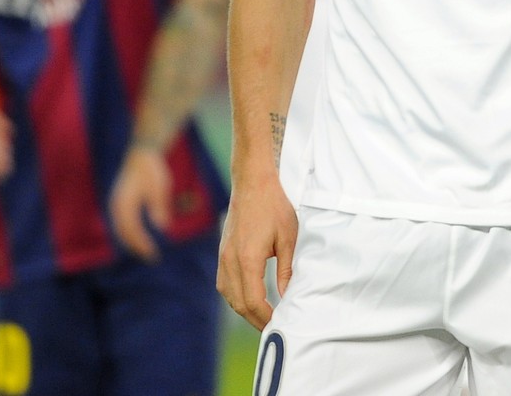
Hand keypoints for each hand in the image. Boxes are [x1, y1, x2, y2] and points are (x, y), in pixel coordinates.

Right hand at [109, 144, 171, 260]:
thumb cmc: (152, 170)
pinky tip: (140, 239)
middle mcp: (116, 205)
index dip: (141, 243)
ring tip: (146, 251)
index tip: (152, 253)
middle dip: (136, 246)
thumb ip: (159, 206)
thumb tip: (163, 226)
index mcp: (125, 202)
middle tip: (151, 257)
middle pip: (124, 232)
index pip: (132, 229)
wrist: (141, 154)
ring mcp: (116, 205)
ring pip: (121, 229)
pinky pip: (122, 223)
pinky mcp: (119, 204)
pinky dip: (130, 233)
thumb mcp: (160, 187)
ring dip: (132, 242)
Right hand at [216, 175, 297, 329]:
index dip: (264, 317)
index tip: (278, 324)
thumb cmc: (274, 207)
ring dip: (244, 309)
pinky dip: (235, 296)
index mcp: (247, 259)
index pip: (252, 300)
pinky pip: (224, 283)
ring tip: (262, 317)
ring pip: (228, 295)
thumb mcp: (288, 238)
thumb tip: (287, 296)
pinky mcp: (222, 253)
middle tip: (272, 328)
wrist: (253, 184)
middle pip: (238, 303)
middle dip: (255, 319)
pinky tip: (249, 298)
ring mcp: (223, 257)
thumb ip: (286, 270)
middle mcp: (230, 261)